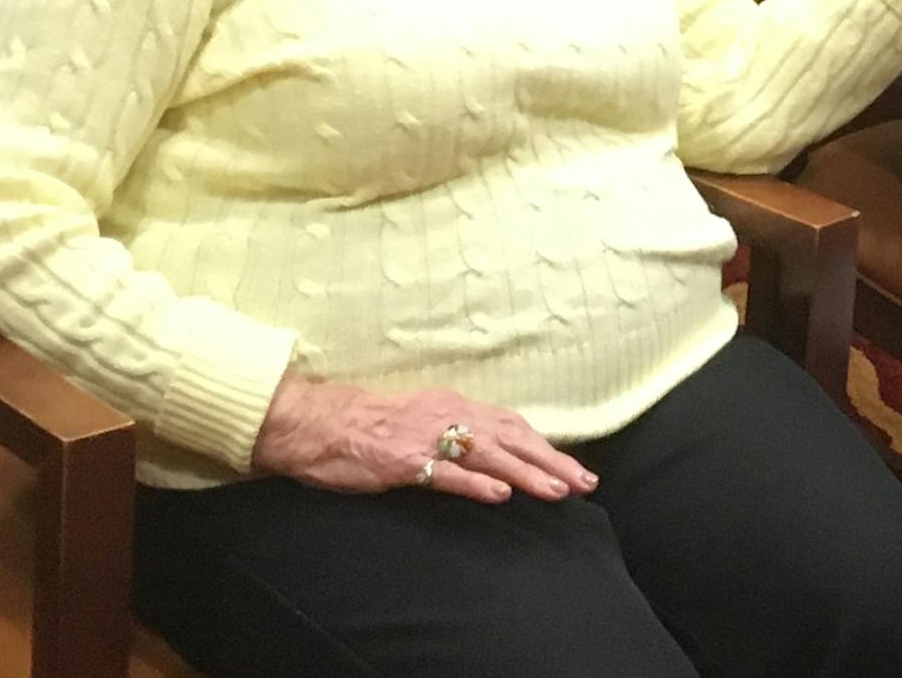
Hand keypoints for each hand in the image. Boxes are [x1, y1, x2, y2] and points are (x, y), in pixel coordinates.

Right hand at [251, 373, 597, 502]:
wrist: (316, 423)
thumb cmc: (366, 424)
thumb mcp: (420, 419)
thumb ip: (455, 433)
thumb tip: (493, 454)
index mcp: (452, 405)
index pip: (512, 425)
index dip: (545, 446)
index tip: (574, 466)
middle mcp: (447, 416)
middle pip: (511, 437)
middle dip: (551, 461)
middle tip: (585, 482)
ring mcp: (426, 438)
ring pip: (489, 455)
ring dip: (527, 473)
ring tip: (558, 490)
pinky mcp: (403, 462)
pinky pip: (446, 474)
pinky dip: (475, 484)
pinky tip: (500, 495)